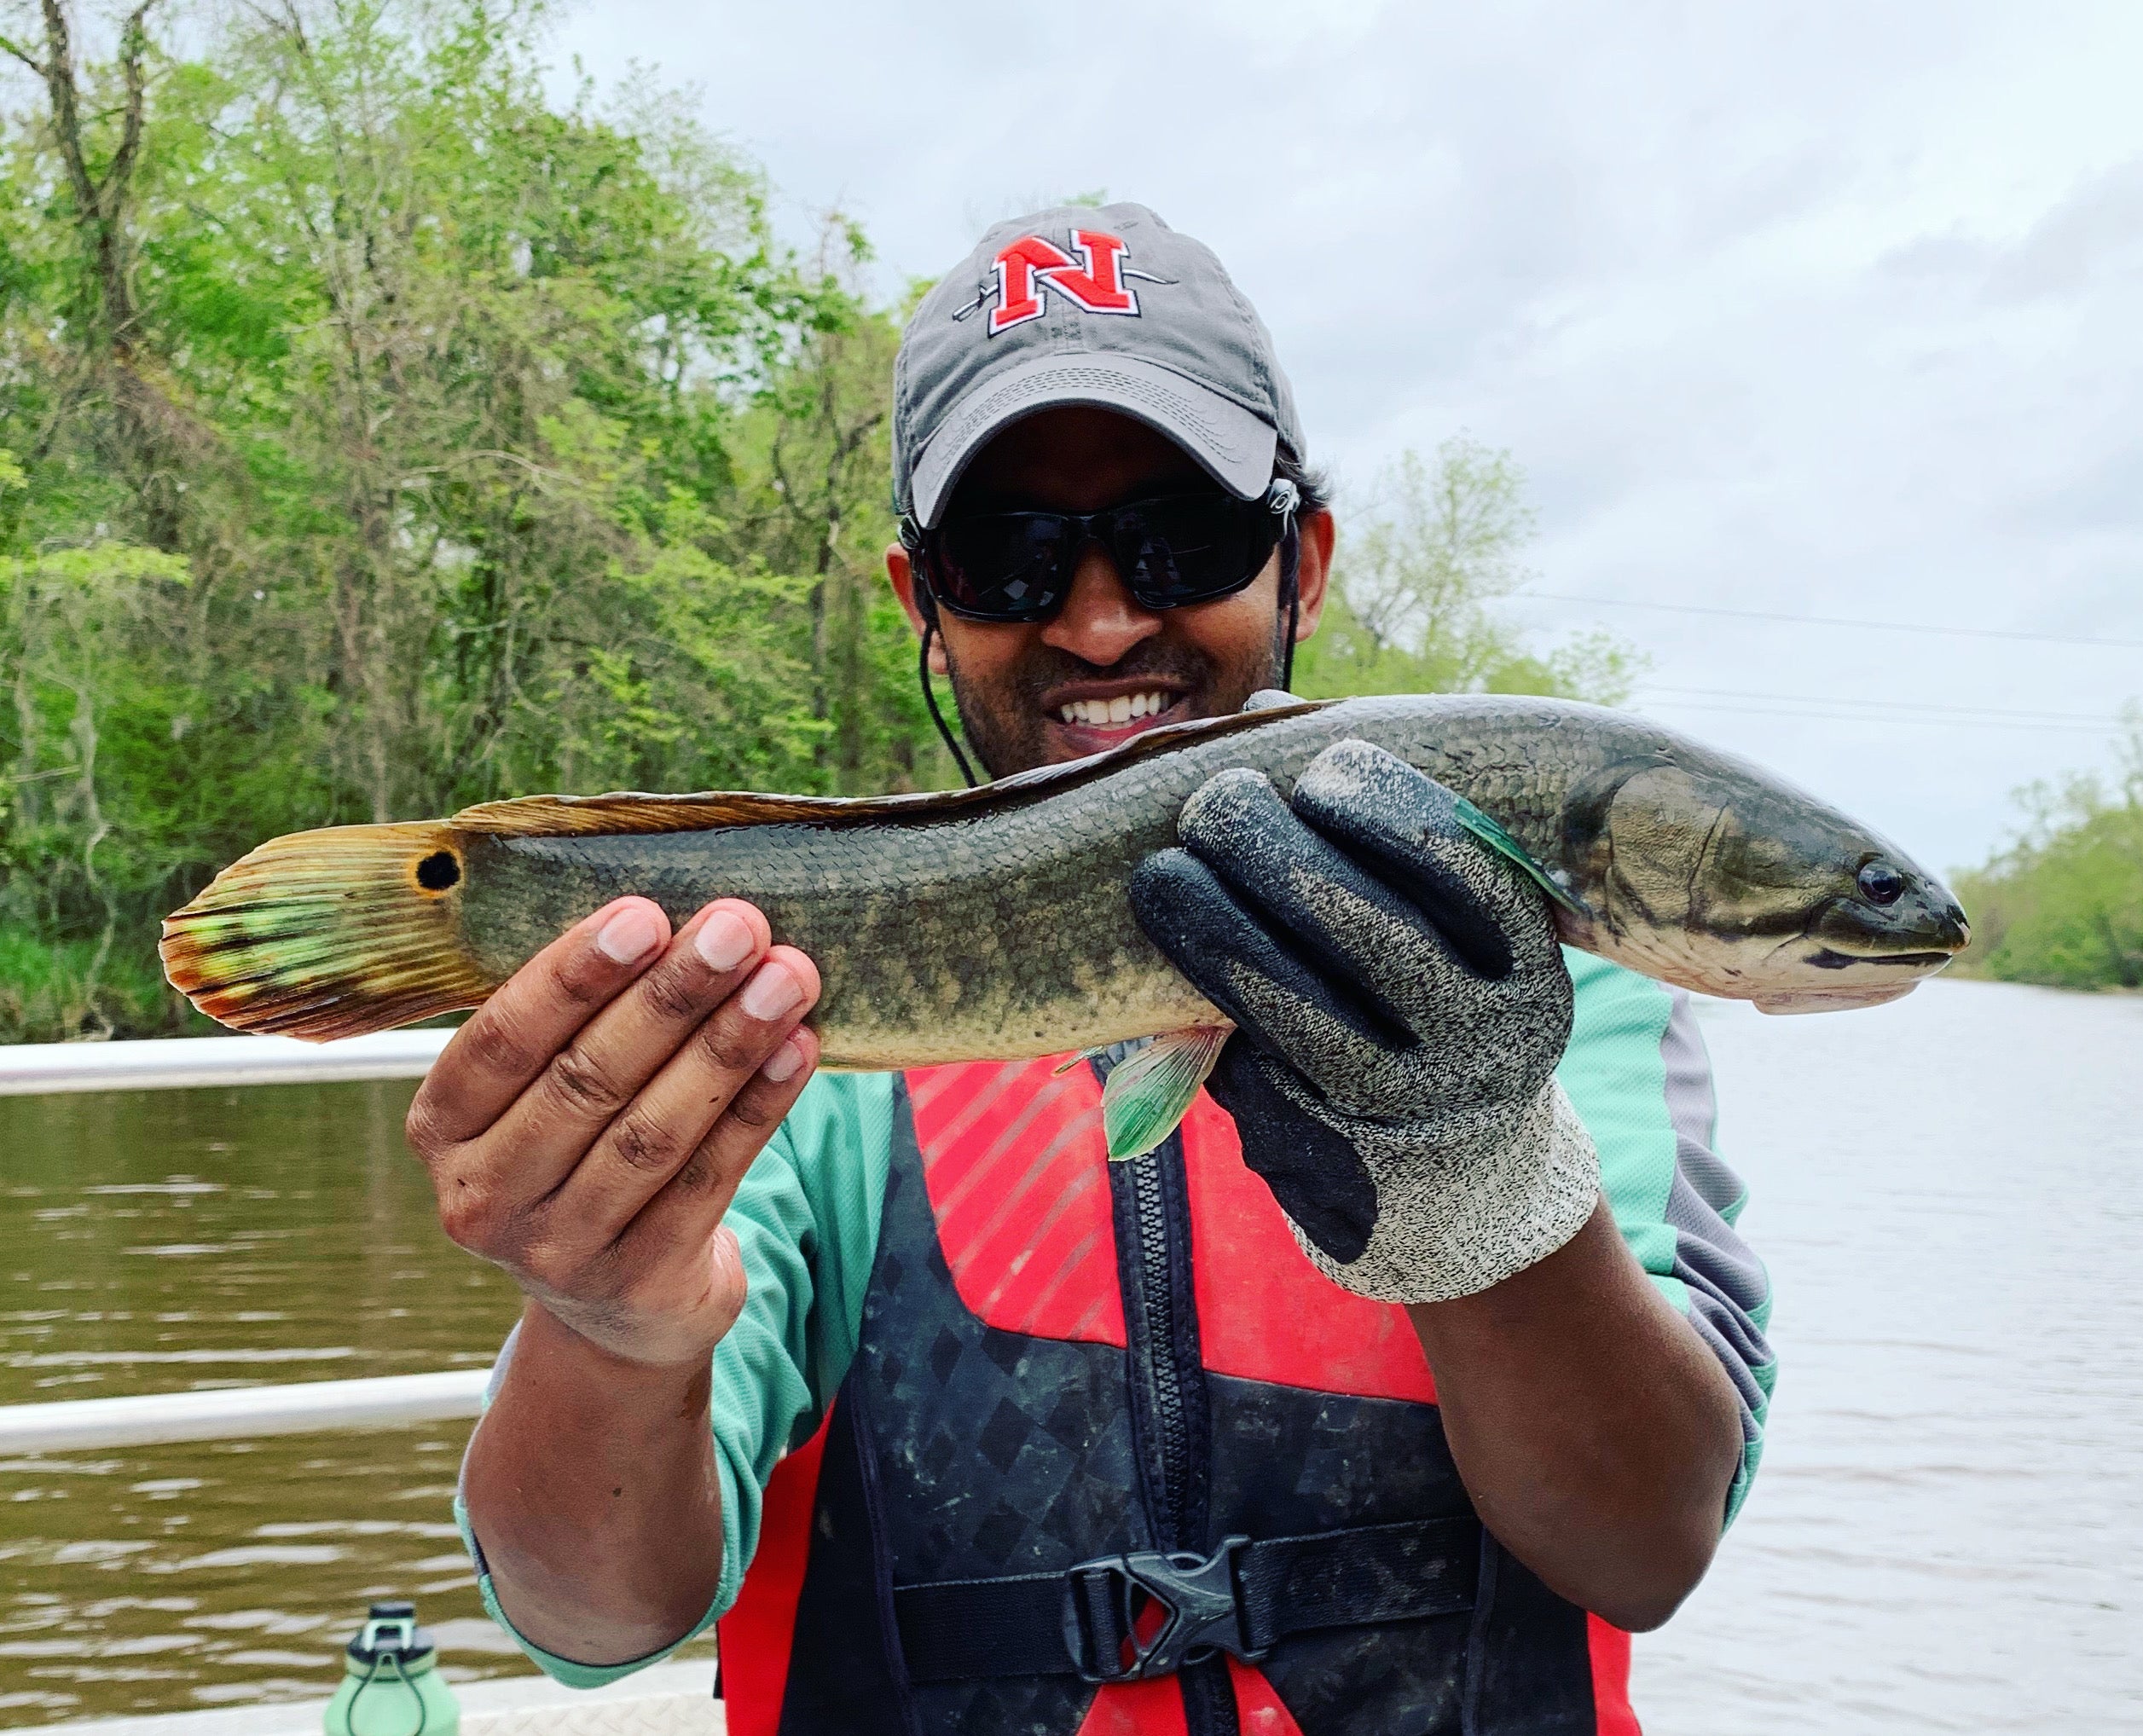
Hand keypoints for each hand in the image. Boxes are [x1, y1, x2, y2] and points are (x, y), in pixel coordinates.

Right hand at [405, 896, 820, 1367]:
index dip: (573, 976)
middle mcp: (484, 1196)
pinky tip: (796, 1049)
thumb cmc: (584, 1148)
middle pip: (586, 1081)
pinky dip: (758, 1107)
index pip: (502, 1041)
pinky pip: (709, 1179)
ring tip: (786, 979)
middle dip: (670, 997)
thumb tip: (679, 911)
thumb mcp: (545, 1090)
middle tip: (738, 927)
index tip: (646, 913)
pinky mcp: (639, 1282)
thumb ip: (581, 1014)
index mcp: (442, 1127)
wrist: (618, 1304)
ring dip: (727, 1046)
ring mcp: (558, 1250)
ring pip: (652, 1132)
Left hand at [1129, 739, 1597, 1303]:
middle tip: (1208, 804)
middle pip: (1372, 936)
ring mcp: (1414, 1119)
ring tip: (1157, 876)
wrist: (1463, 1196)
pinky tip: (1168, 980)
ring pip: (1301, 1016)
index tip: (1315, 771)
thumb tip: (1267, 713)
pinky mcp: (1339, 1174)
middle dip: (1273, 856)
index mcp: (1527, 974)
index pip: (1463, 877)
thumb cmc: (1431, 1016)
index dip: (1382, 811)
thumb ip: (1367, 833)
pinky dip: (1207, 1023)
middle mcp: (1487, 1049)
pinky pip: (1259, 1079)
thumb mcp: (1441, 937)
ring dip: (1213, 935)